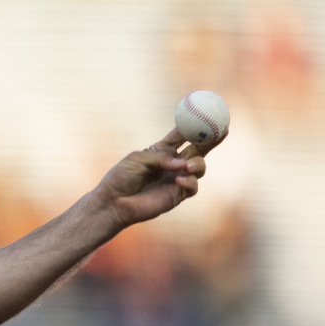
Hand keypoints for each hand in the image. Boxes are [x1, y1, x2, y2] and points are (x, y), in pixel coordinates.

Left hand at [96, 127, 217, 228]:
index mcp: (162, 151)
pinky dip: (189, 182)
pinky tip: (179, 180)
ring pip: (199, 167)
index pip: (182, 135)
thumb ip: (160, 157)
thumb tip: (181, 164)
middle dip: (212, 139)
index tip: (208, 114)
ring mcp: (176, 179)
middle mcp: (173, 164)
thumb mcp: (138, 159)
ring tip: (187, 166)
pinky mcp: (177, 195)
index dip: (196, 125)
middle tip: (222, 131)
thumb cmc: (121, 178)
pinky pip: (192, 187)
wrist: (113, 203)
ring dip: (198, 164)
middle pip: (199, 149)